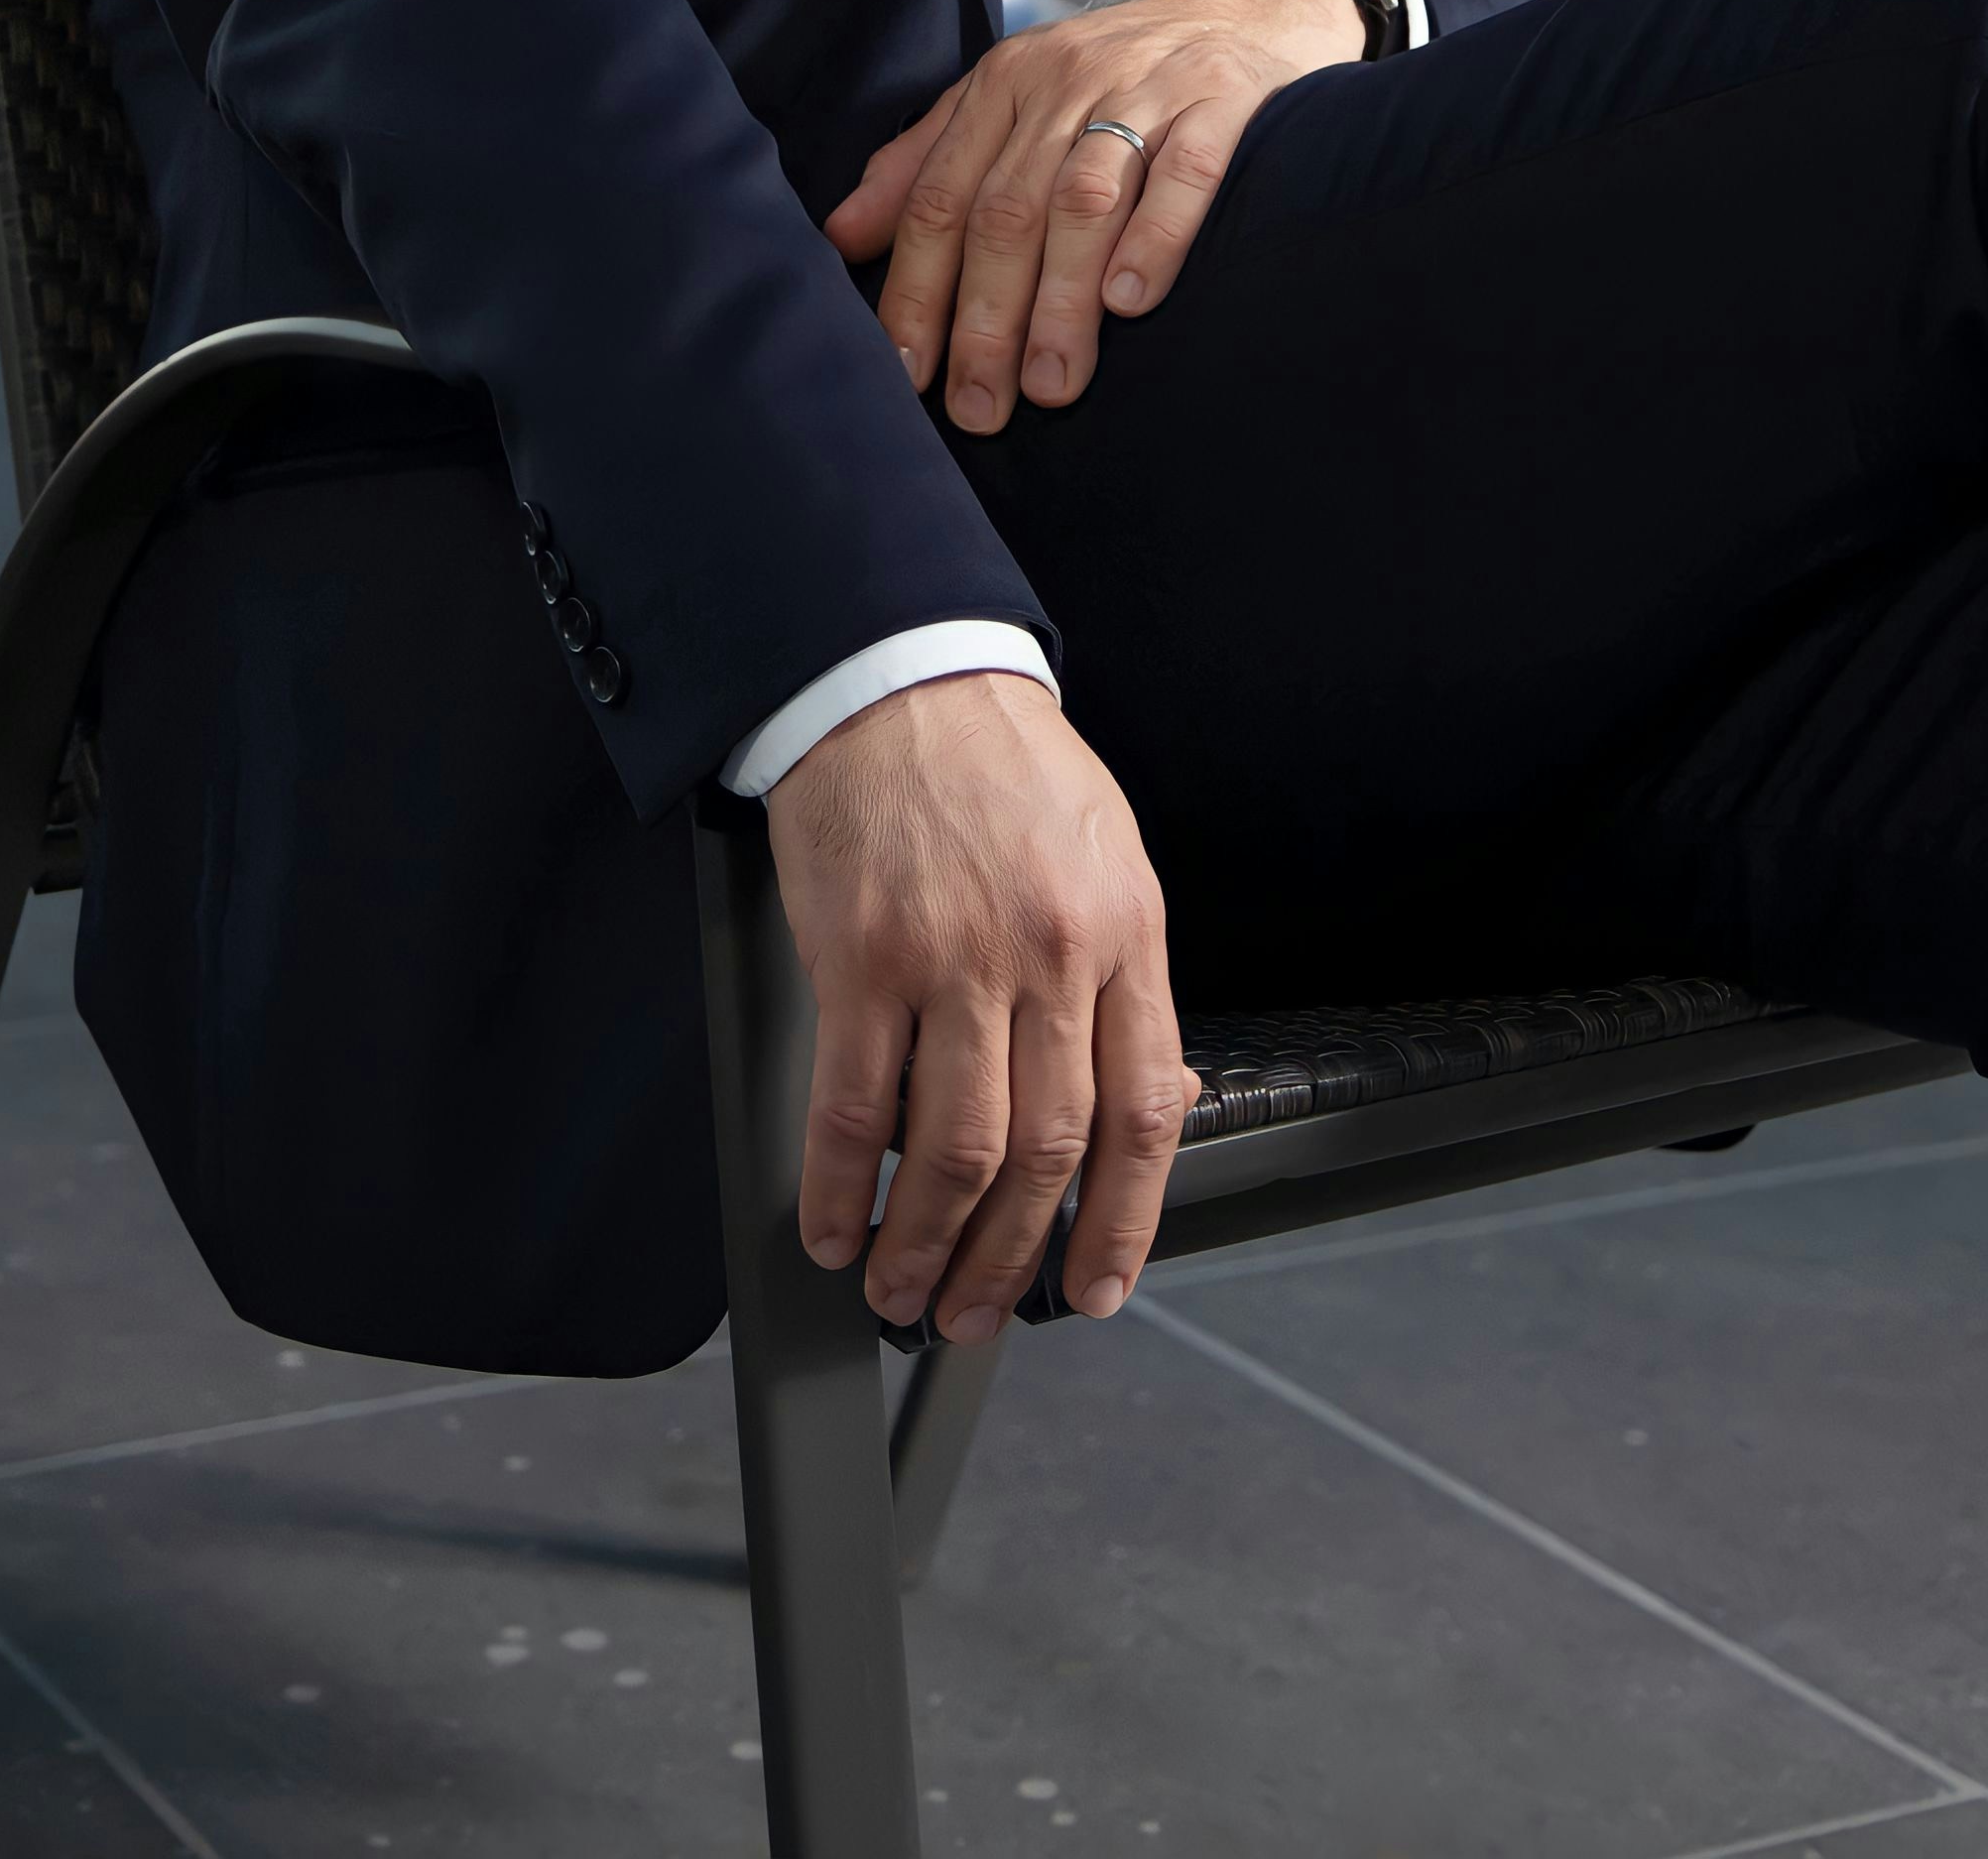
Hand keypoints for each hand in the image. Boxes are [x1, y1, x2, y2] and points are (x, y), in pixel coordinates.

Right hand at [767, 670, 1195, 1333]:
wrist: (898, 677)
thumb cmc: (998, 765)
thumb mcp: (1107, 856)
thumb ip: (1127, 979)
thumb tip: (1151, 1099)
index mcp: (1122, 933)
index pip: (1142, 1114)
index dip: (1123, 1223)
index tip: (1097, 1287)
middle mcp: (1048, 954)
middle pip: (1045, 1151)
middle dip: (1013, 1260)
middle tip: (978, 1311)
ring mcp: (953, 958)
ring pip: (956, 1150)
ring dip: (927, 1245)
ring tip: (903, 1289)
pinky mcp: (861, 956)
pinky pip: (854, 1107)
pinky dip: (843, 1187)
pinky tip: (836, 1227)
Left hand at [823, 0, 1362, 430]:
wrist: (1244, 4)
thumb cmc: (1113, 74)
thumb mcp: (1009, 98)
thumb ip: (925, 163)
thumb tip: (841, 237)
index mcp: (1004, 87)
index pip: (942, 197)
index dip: (917, 289)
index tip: (906, 372)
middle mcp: (1065, 83)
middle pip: (1007, 210)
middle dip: (985, 317)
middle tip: (979, 406)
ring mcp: (1146, 90)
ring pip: (1084, 200)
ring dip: (1061, 299)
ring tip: (1052, 383)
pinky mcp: (1223, 100)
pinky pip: (1185, 171)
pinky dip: (1153, 236)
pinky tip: (1130, 300)